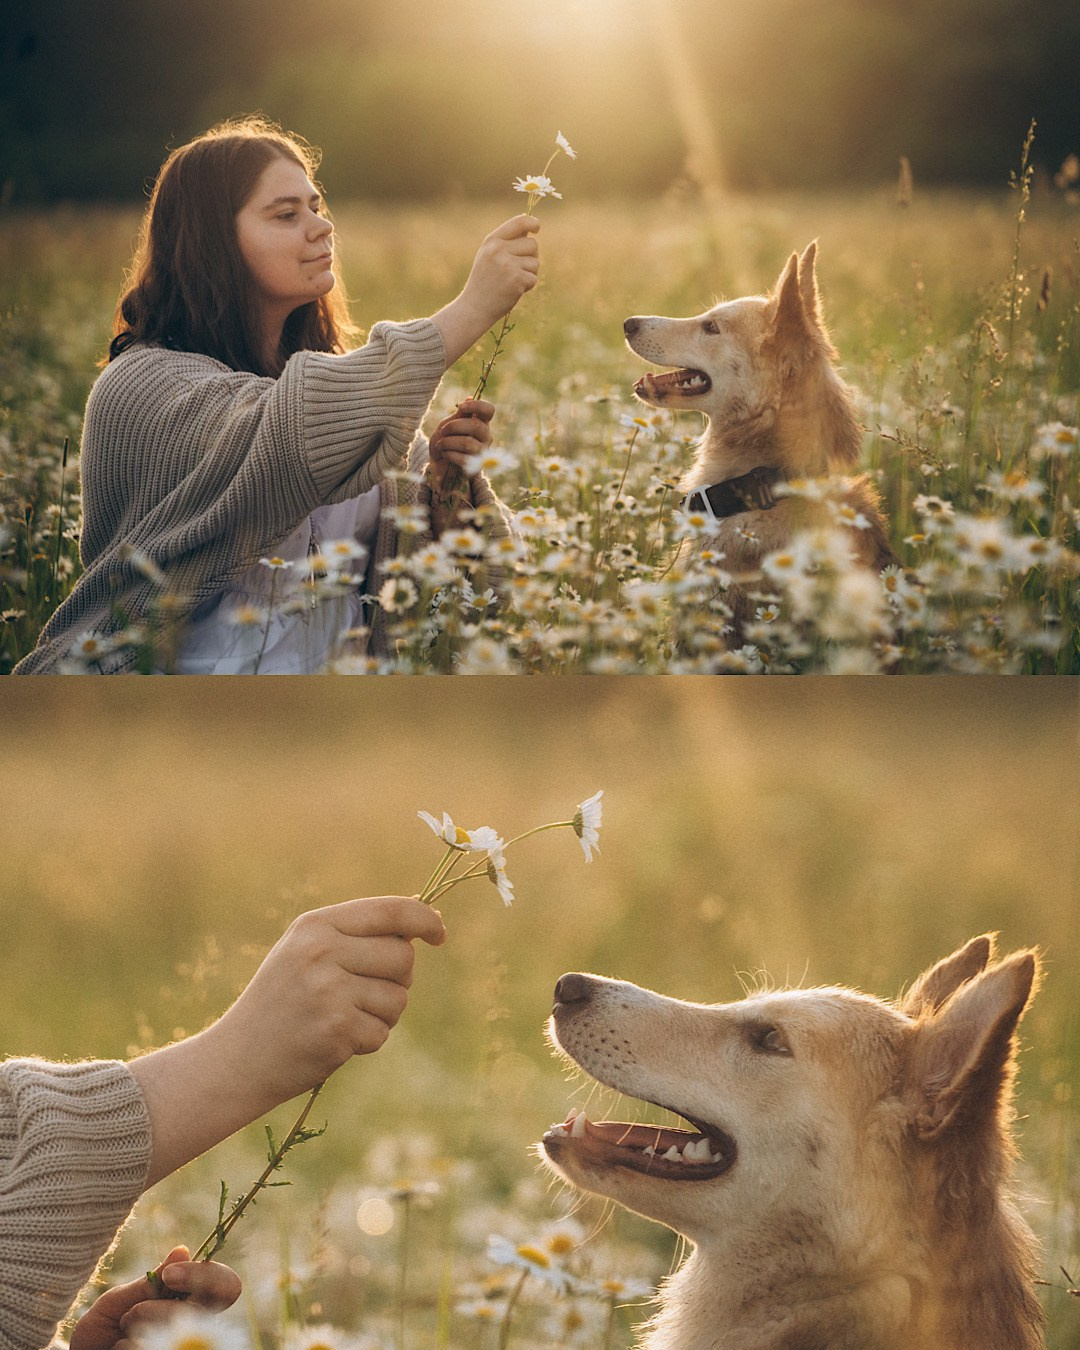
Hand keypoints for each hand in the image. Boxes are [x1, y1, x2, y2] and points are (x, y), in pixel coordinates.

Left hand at [70, 1246, 239, 1349]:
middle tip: (132, 1313)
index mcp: (189, 1302)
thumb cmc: (101, 1329)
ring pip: (173, 1331)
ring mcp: (180, 1345)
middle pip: (201, 1311)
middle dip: (161, 1307)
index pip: (226, 1286)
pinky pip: (149, 1348)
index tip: (170, 1275)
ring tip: (121, 1331)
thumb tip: (183, 1250)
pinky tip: (119, 1348)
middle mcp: (193, 1327)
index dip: (205, 1276)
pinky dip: (127, 1347)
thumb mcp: (117, 1300)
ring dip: (138, 1327)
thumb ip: (149, 1281)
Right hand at [216, 895, 447, 1095]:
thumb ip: (355, 933)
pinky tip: (335, 1041)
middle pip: (402, 955)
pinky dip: (368, 1041)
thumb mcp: (305, 951)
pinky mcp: (337, 1030)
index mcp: (315, 926)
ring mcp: (329, 992)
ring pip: (399, 997)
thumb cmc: (281, 1001)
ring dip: (382, 1014)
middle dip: (397, 977)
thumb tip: (420, 921)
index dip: (424, 919)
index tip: (439, 933)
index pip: (390, 910)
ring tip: (343, 1018)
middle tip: (364, 992)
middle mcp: (322, 952)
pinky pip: (383, 1032)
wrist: (237, 1059)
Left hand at [429, 398, 493, 475]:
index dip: (476, 406)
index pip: (488, 410)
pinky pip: (463, 458)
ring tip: (441, 445)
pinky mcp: (477, 466)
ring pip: (467, 443)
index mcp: (480, 423)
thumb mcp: (447, 425)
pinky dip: (449, 454)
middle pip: (476, 426)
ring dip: (448, 442)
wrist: (439, 465)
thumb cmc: (444, 442)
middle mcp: (486, 436)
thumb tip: (470, 397)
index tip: (461, 407)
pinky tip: (445, 454)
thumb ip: (458, 415)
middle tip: (443, 431)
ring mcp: (483, 452)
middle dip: (453, 427)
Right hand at [431, 216, 539, 366]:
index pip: (518, 222)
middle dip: (531, 256)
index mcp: (492, 241)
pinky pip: (534, 278)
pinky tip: (513, 290)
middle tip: (517, 269)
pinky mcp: (517, 280)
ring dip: (529, 273)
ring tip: (512, 281)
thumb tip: (529, 228)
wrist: (475, 307)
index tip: (537, 228)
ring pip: (536, 262)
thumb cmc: (484, 281)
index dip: (531, 223)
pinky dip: (528, 286)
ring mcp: (508, 265)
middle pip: (533, 244)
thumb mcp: (489, 256)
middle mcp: (499, 250)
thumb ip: (506, 242)